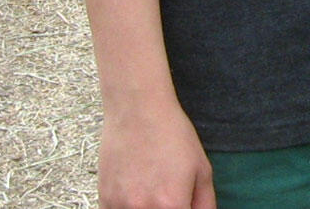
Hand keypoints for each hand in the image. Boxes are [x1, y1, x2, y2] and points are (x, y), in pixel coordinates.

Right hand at [99, 98, 214, 208]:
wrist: (137, 110)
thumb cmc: (172, 135)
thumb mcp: (202, 169)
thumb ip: (205, 204)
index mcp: (172, 205)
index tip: (182, 204)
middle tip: (167, 196)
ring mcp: (120, 207)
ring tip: (151, 191)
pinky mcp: (104, 200)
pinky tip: (136, 195)